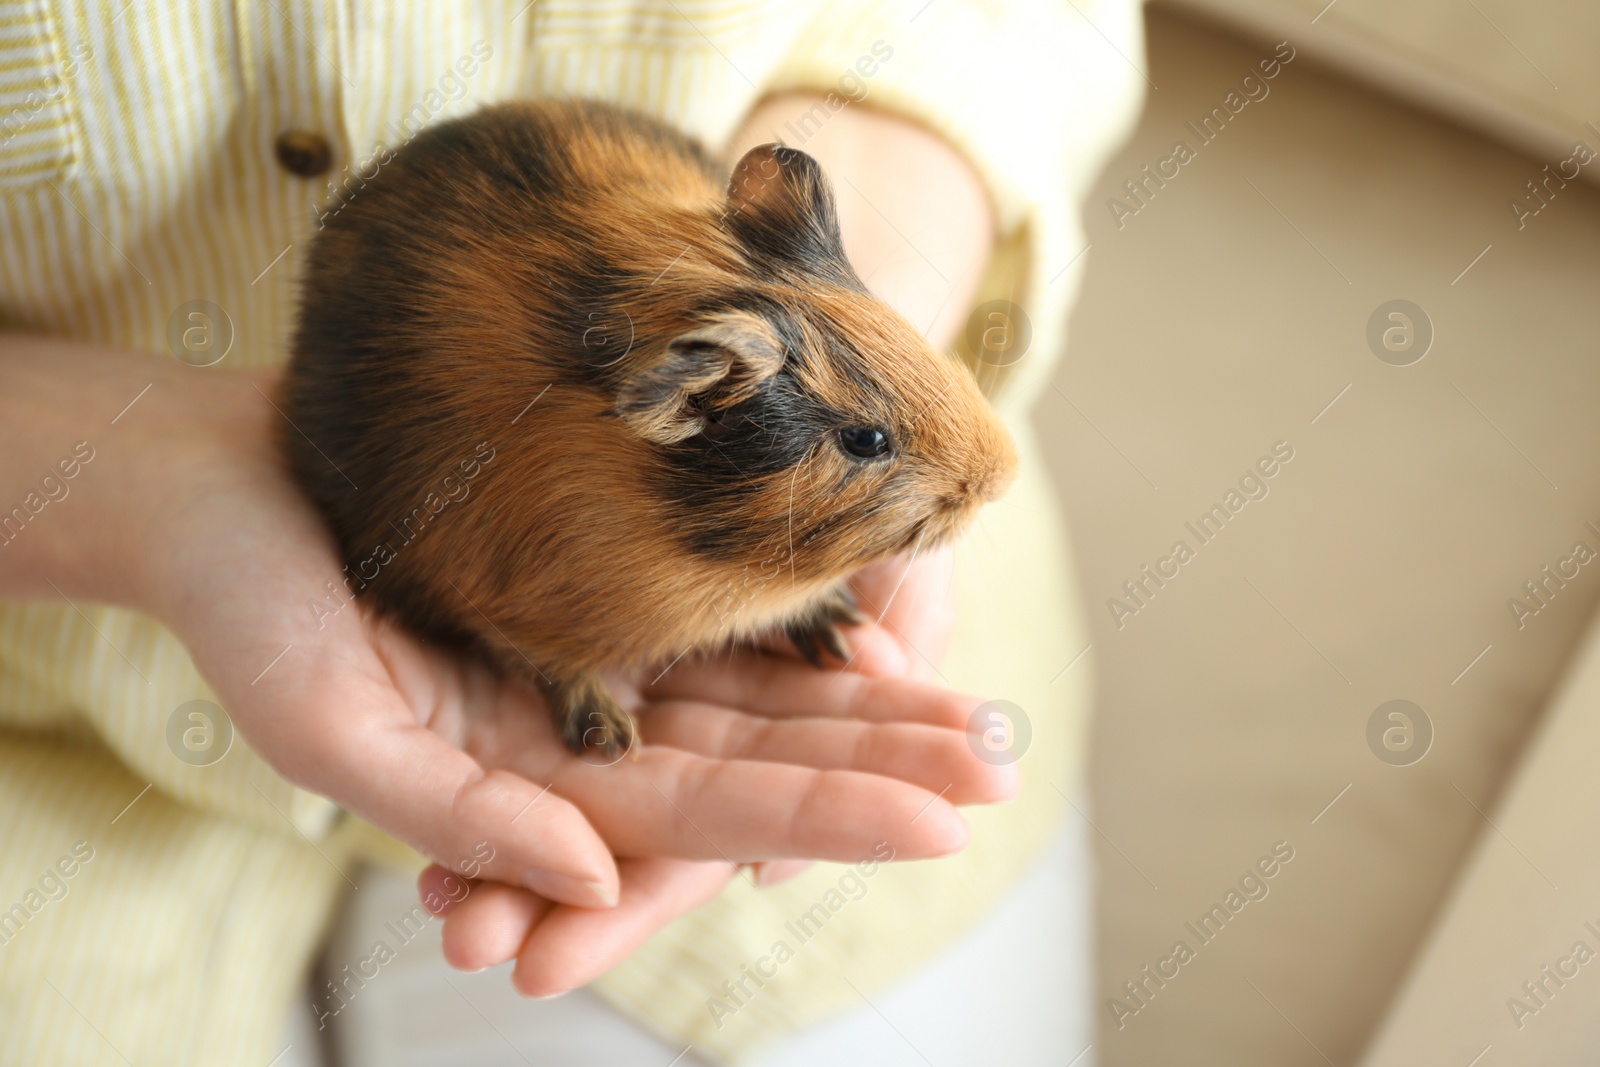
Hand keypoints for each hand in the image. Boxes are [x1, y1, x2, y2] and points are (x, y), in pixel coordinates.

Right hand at [0, 342, 1011, 956]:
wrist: (222, 482)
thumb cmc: (249, 608)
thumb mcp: (330, 728)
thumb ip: (464, 818)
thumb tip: (598, 881)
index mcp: (533, 785)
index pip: (705, 817)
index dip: (824, 818)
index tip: (939, 823)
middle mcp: (585, 729)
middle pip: (760, 761)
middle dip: (880, 769)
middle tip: (998, 768)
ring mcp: (598, 656)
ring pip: (757, 691)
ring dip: (865, 707)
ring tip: (974, 717)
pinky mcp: (596, 585)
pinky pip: (717, 612)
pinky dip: (798, 625)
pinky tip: (878, 627)